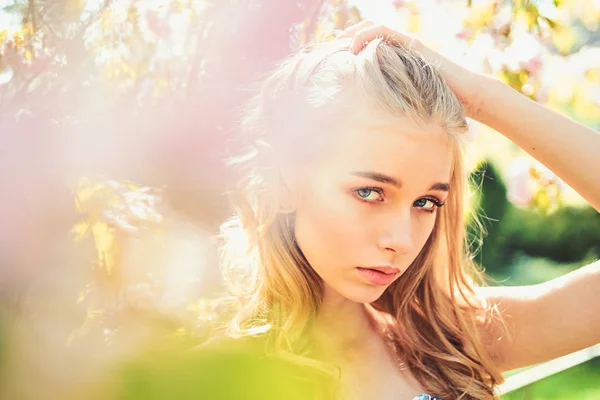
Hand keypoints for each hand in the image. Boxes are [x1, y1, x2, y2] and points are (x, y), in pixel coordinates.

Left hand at [337, 20, 491, 119]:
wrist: (466, 98)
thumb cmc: (441, 105)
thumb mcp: (409, 105)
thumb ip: (394, 104)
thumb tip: (377, 126)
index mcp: (401, 61)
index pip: (373, 45)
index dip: (354, 46)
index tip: (338, 55)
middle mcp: (404, 49)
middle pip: (372, 32)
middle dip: (351, 35)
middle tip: (334, 44)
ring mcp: (409, 45)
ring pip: (376, 28)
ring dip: (356, 32)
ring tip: (341, 41)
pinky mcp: (413, 46)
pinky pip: (385, 33)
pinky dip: (367, 36)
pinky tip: (355, 47)